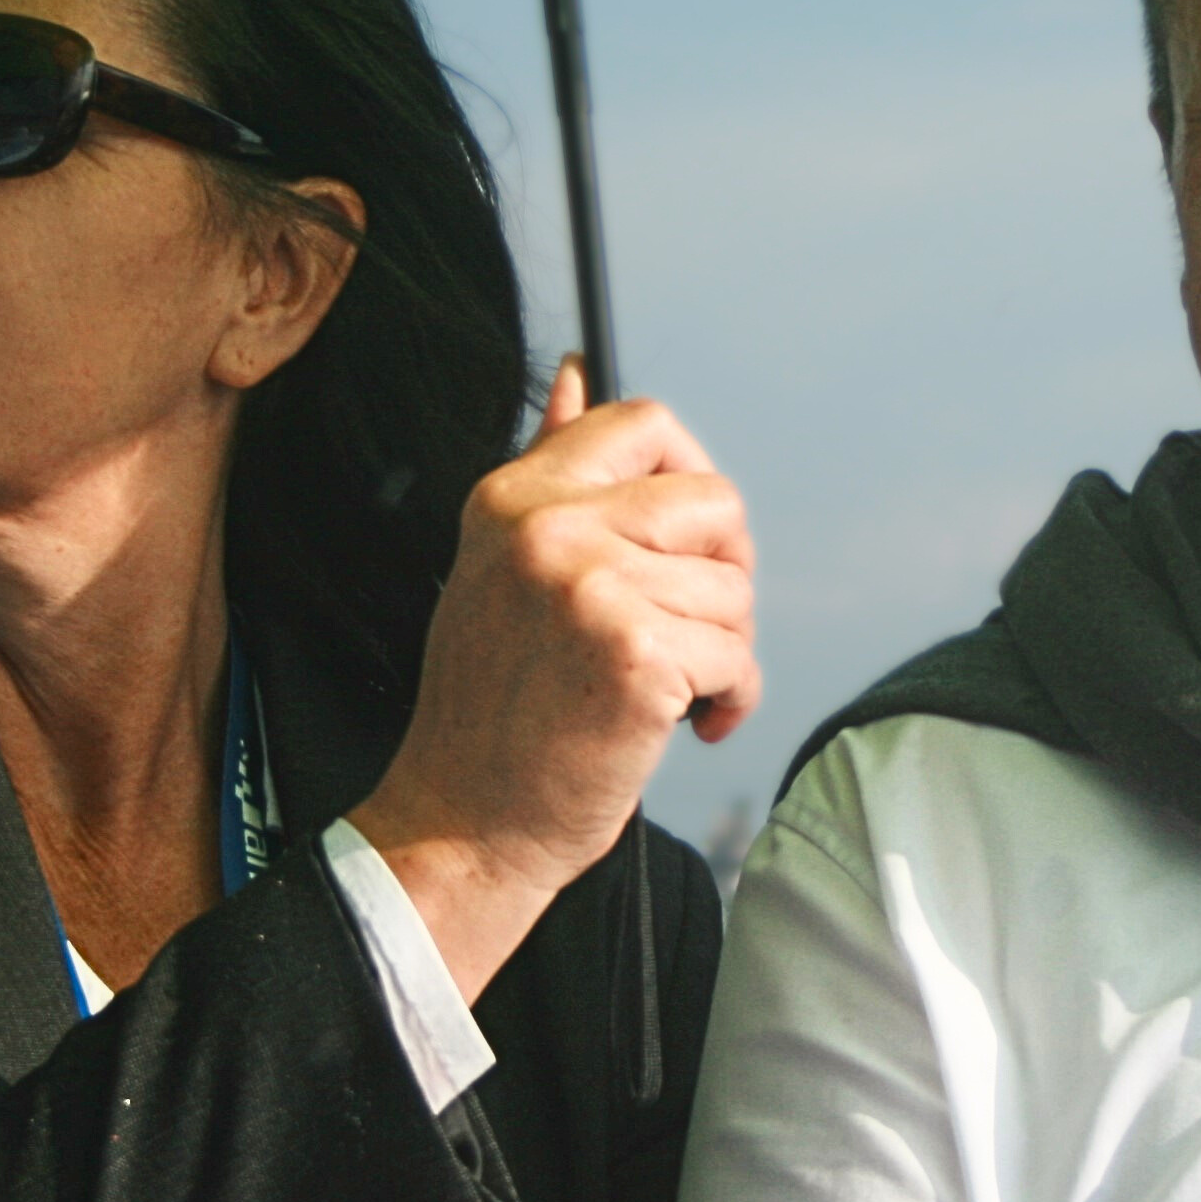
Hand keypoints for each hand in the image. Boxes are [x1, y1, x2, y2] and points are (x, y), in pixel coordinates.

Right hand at [348, 359, 757, 996]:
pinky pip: (737, 657)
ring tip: (665, 689)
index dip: (689, 478)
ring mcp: (591, 590)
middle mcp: (548, 531)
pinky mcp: (636, 657)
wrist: (463, 825)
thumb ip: (547, 467)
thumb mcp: (497, 566)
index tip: (684, 542)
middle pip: (713, 503)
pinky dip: (728, 700)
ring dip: (720, 651)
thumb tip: (579, 376)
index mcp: (513, 499)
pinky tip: (680, 724)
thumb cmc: (491, 709)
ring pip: (732, 589)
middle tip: (690, 628)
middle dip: (723, 572)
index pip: (644, 422)